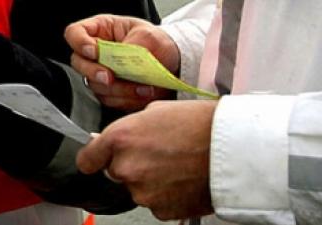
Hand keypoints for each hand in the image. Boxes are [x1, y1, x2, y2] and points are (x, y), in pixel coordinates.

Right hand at [65, 14, 179, 110]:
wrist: (172, 63)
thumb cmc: (158, 43)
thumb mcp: (148, 36)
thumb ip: (129, 47)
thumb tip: (118, 61)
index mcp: (101, 31)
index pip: (75, 34)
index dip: (79, 43)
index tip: (94, 51)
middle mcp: (97, 54)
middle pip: (80, 64)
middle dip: (95, 72)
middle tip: (109, 77)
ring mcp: (101, 74)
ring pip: (95, 86)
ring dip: (119, 89)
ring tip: (142, 87)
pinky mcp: (111, 92)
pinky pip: (110, 100)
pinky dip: (126, 99)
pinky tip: (142, 93)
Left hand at [77, 100, 216, 219]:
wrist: (233, 147)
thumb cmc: (200, 124)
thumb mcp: (156, 111)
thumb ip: (129, 129)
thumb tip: (115, 141)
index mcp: (121, 139)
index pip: (87, 159)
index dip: (93, 158)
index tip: (97, 159)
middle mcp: (126, 168)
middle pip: (115, 173)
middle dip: (131, 164)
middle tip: (157, 154)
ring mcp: (143, 192)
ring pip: (137, 188)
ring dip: (150, 179)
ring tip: (176, 165)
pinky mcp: (161, 210)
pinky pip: (155, 201)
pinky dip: (165, 193)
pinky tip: (182, 178)